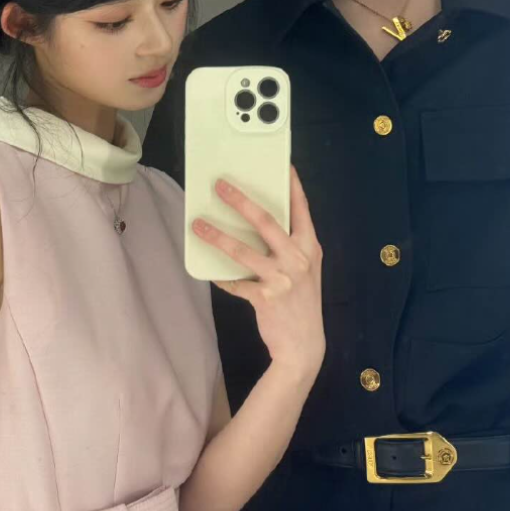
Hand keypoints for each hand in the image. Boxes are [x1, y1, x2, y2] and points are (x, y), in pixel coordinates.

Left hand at [193, 169, 323, 385]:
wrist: (305, 347)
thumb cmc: (302, 302)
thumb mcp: (306, 269)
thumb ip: (291, 246)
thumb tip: (259, 221)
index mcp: (311, 247)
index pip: (301, 208)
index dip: (291, 184)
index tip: (282, 163)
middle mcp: (298, 258)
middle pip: (265, 221)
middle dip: (240, 201)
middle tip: (220, 185)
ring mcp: (281, 278)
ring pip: (243, 250)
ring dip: (217, 236)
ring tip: (198, 224)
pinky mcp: (265, 297)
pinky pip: (236, 282)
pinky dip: (221, 276)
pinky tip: (209, 270)